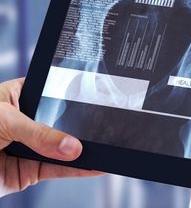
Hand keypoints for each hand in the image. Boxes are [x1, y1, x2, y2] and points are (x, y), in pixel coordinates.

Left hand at [0, 78, 100, 196]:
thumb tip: (73, 146)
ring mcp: (29, 147)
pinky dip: (78, 170)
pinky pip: (59, 170)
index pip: (53, 92)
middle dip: (82, 126)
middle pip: (62, 122)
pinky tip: (96, 165)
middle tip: (106, 126)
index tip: (100, 96)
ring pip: (63, 148)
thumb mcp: (3, 122)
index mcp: (17, 96)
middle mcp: (26, 121)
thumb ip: (40, 133)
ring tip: (107, 147)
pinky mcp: (30, 171)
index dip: (74, 94)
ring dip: (83, 150)